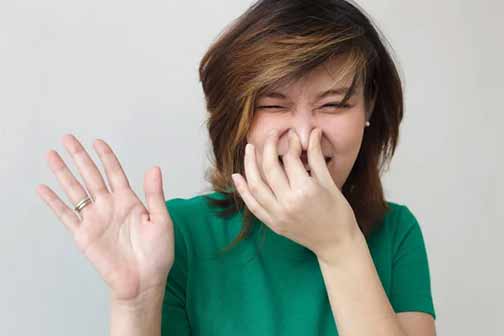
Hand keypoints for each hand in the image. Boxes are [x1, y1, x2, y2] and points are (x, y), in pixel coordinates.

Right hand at [36, 134, 173, 302]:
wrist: (143, 282)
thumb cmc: (157, 255)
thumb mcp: (161, 221)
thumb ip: (154, 194)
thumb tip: (154, 168)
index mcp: (129, 201)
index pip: (114, 173)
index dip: (106, 157)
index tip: (98, 142)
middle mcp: (109, 206)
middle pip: (91, 175)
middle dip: (79, 157)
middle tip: (68, 139)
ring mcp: (95, 220)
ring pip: (75, 190)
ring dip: (63, 173)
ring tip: (52, 155)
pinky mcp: (83, 235)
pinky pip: (65, 215)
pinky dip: (53, 202)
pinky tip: (43, 189)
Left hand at [231, 128, 360, 263]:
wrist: (336, 244)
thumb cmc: (338, 212)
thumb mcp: (329, 182)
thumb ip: (316, 157)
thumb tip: (313, 132)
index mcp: (305, 190)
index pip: (291, 159)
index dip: (291, 143)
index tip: (292, 134)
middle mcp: (288, 202)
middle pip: (270, 168)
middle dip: (269, 146)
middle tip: (272, 134)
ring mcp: (277, 215)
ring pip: (256, 185)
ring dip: (249, 164)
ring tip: (249, 148)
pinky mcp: (273, 224)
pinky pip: (252, 206)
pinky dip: (243, 191)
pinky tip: (237, 176)